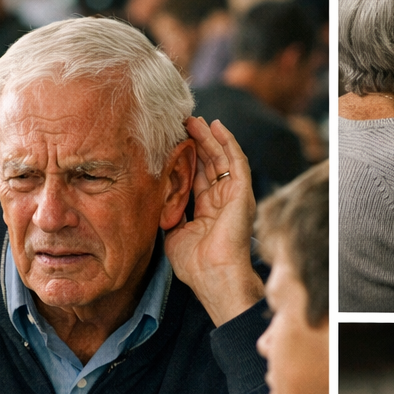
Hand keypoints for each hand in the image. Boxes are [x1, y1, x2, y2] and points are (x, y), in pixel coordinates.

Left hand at [166, 116, 264, 325]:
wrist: (215, 276)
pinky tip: (216, 127)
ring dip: (209, 137)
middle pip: (209, 164)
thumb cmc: (195, 264)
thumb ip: (167, 214)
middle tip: (181, 121)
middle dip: (196, 142)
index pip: (196, 177)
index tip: (170, 141)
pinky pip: (236, 162)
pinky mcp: (242, 193)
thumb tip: (151, 200)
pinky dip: (227, 142)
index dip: (185, 158)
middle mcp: (222, 200)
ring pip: (221, 158)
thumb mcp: (172, 233)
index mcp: (207, 211)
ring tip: (194, 118)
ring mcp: (234, 196)